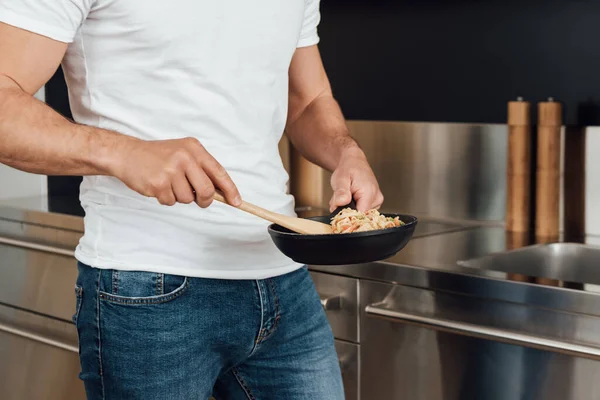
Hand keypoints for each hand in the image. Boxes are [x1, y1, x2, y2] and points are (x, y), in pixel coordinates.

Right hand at [111, 137, 240, 206]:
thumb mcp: (183, 153)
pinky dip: (166, 199)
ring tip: (169, 184)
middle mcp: (185, 157)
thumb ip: (201, 169)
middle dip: (204, 200)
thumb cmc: (157, 156)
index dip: (230, 189)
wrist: (127, 154)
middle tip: (198, 199)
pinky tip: (158, 186)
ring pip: (188, 199)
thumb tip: (222, 192)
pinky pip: (171, 202)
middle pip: (207, 191)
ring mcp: (171, 170)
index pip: (219, 172)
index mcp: (194, 149)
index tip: (237, 202)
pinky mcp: (159, 183)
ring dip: (179, 197)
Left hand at [329, 147, 383, 211]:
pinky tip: (349, 197)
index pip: (360, 215)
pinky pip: (362, 210)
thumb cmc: (348, 169)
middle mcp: (377, 199)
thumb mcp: (340, 179)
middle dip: (345, 210)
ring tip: (344, 195)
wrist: (354, 162)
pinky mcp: (374, 202)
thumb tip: (340, 203)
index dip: (347, 215)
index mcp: (370, 193)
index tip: (338, 208)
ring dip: (348, 208)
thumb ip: (341, 192)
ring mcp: (377, 201)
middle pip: (359, 215)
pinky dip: (352, 206)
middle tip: (338, 198)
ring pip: (359, 214)